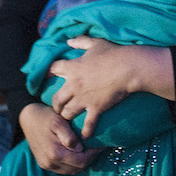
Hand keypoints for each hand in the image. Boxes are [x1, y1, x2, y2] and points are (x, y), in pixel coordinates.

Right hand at [17, 103, 99, 174]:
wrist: (28, 119)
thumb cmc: (46, 117)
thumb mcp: (58, 121)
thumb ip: (68, 136)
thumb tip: (79, 148)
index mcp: (55, 153)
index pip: (81, 162)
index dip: (93, 155)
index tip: (100, 145)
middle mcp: (50, 163)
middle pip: (77, 168)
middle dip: (89, 158)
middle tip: (96, 147)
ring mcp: (47, 165)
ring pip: (71, 171)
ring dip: (81, 162)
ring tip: (89, 150)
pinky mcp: (45, 165)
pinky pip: (64, 169)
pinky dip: (73, 164)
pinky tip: (77, 153)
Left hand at [48, 36, 173, 138]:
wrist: (128, 68)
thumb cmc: (113, 53)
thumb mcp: (96, 43)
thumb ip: (81, 41)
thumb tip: (69, 41)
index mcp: (73, 67)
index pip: (53, 69)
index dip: (48, 72)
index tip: (47, 76)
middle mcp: (74, 85)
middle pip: (56, 99)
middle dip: (55, 105)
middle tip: (58, 107)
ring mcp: (84, 98)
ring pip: (67, 113)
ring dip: (67, 116)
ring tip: (69, 119)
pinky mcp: (95, 108)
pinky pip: (87, 124)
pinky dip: (86, 131)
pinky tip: (86, 135)